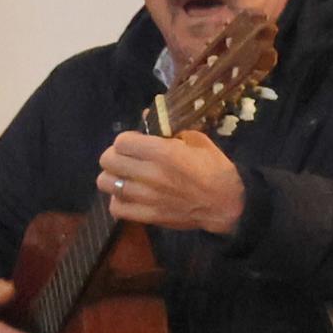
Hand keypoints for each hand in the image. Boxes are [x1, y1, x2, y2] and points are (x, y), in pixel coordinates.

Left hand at [99, 129, 245, 234]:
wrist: (227, 204)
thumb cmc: (214, 169)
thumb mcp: (197, 141)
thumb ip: (169, 129)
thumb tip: (145, 116)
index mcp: (163, 153)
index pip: (121, 141)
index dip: (126, 140)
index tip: (136, 143)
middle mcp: (150, 174)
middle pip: (107, 160)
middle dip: (115, 156)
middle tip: (127, 159)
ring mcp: (146, 197)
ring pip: (105, 183)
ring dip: (113, 177)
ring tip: (125, 177)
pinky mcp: (147, 216)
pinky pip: (115, 208)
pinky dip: (118, 201)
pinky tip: (128, 196)